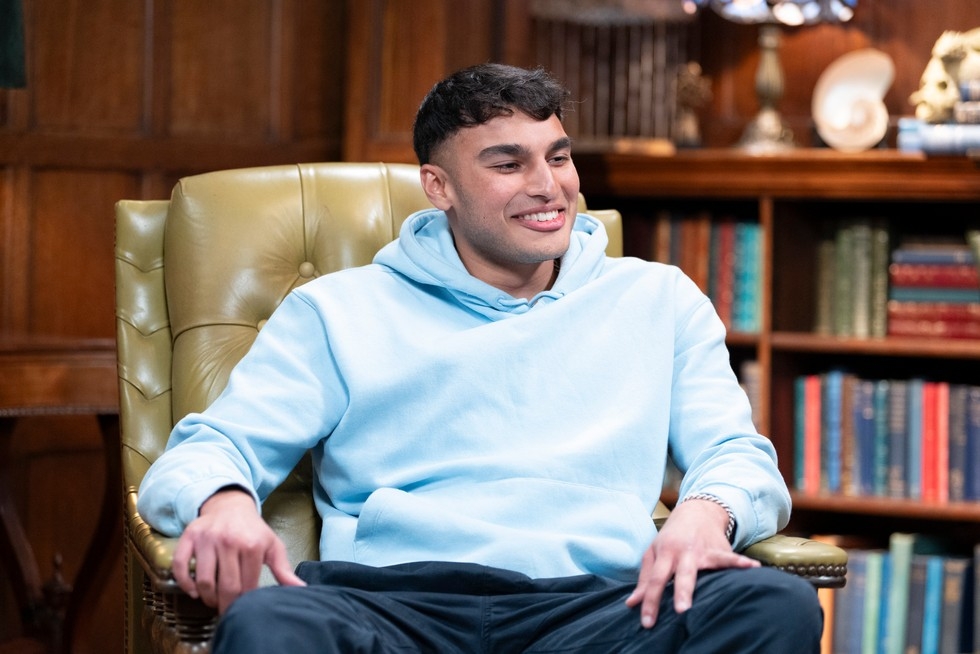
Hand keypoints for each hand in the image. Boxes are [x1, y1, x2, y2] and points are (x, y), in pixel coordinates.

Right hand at [172, 488, 305, 612]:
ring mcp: (207, 538)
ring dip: (207, 597)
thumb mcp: (272, 545)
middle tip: (226, 610)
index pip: (247, 586)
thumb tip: (301, 588)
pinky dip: (185, 583)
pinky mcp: (190, 536)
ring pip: (203, 580)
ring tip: (213, 600)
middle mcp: (229, 540)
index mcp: (252, 545)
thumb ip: (284, 569)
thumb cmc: (253, 530)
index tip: (244, 608)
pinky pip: (180, 566)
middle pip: (226, 586)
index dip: (244, 602)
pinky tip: (194, 591)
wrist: (231, 505)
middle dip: (225, 605)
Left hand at [624, 498, 758, 628]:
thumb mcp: (653, 553)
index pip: (654, 581)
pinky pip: (730, 556)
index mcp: (664, 554)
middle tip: (681, 611)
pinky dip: (741, 561)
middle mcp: (683, 552)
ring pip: (706, 565)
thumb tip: (632, 604)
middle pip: (681, 574)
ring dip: (713, 575)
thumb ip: (644, 579)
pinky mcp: (719, 548)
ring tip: (720, 592)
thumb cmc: (671, 537)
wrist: (695, 511)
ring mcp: (702, 550)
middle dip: (681, 592)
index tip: (647, 623)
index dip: (650, 602)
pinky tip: (753, 567)